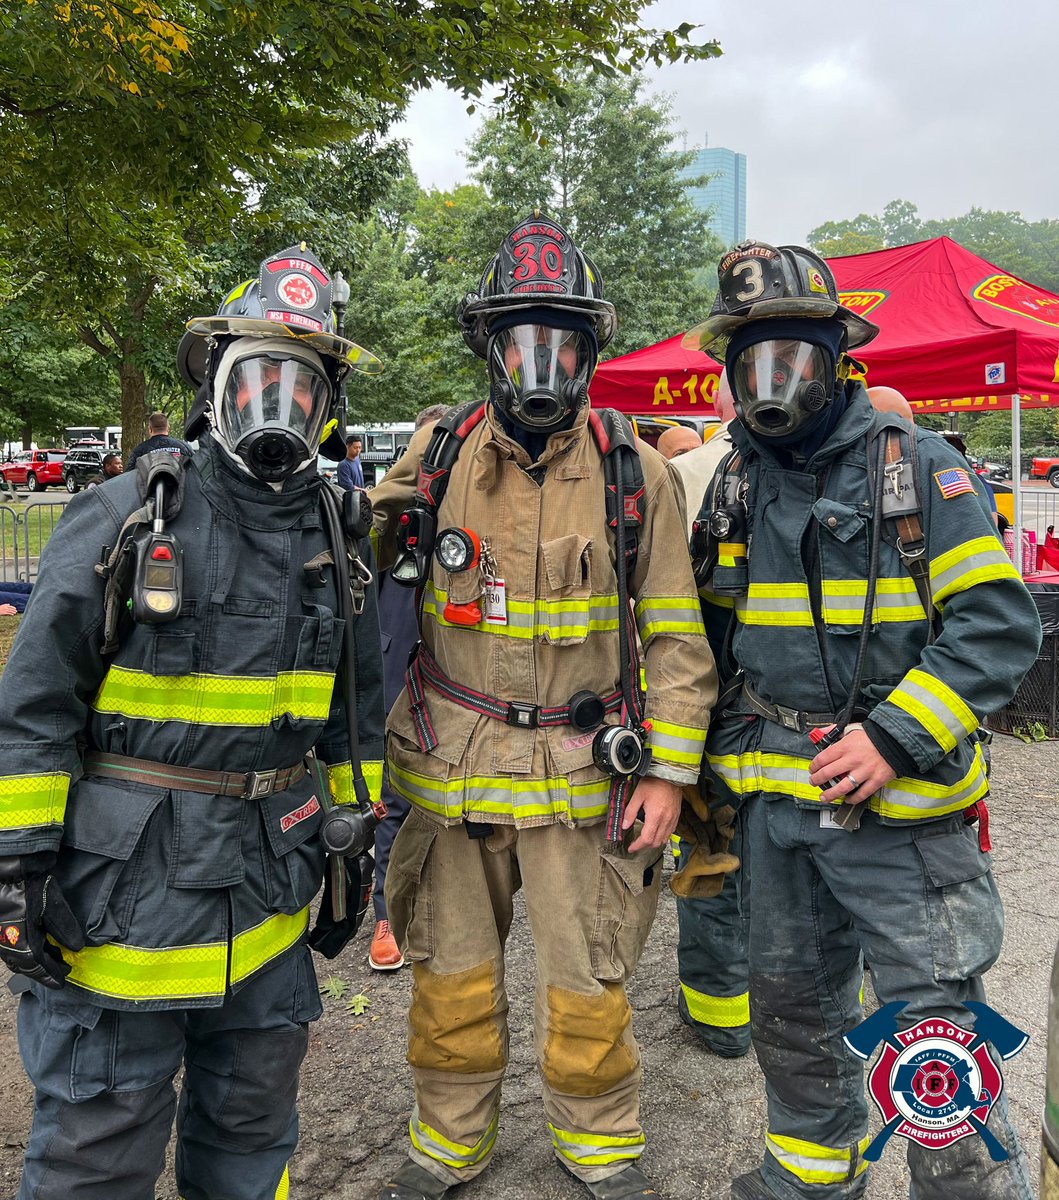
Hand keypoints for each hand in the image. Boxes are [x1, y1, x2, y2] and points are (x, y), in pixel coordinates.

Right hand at [0, 856, 83, 988]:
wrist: (9, 872)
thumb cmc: (32, 888)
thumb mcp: (54, 907)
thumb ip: (65, 930)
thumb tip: (77, 948)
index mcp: (23, 943)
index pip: (38, 966)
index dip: (51, 975)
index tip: (62, 982)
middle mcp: (9, 945)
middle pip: (27, 966)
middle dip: (44, 970)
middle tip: (62, 971)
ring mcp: (2, 938)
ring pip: (19, 958)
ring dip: (36, 962)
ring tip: (55, 959)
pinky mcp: (1, 930)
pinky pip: (13, 949)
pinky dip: (27, 952)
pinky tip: (39, 946)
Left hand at [621, 777, 681, 851]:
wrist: (670, 775)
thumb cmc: (654, 783)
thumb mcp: (638, 795)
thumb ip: (630, 812)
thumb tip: (624, 826)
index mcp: (655, 816)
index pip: (646, 839)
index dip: (637, 846)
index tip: (631, 848)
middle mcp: (666, 820)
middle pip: (656, 842)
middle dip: (644, 846)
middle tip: (636, 844)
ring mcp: (673, 819)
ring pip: (664, 839)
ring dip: (654, 843)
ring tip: (645, 840)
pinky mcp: (677, 816)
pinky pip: (670, 832)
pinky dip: (662, 836)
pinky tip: (656, 832)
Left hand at [809, 727, 896, 804]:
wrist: (896, 739)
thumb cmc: (873, 735)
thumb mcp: (851, 728)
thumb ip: (834, 731)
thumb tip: (821, 733)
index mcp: (845, 746)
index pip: (822, 758)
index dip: (814, 766)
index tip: (812, 769)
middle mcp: (853, 759)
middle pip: (828, 773)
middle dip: (817, 780)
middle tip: (813, 782)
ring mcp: (865, 771)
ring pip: (843, 787)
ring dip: (831, 794)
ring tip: (825, 797)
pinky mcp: (876, 779)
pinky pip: (862, 793)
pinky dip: (853, 798)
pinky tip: (847, 799)